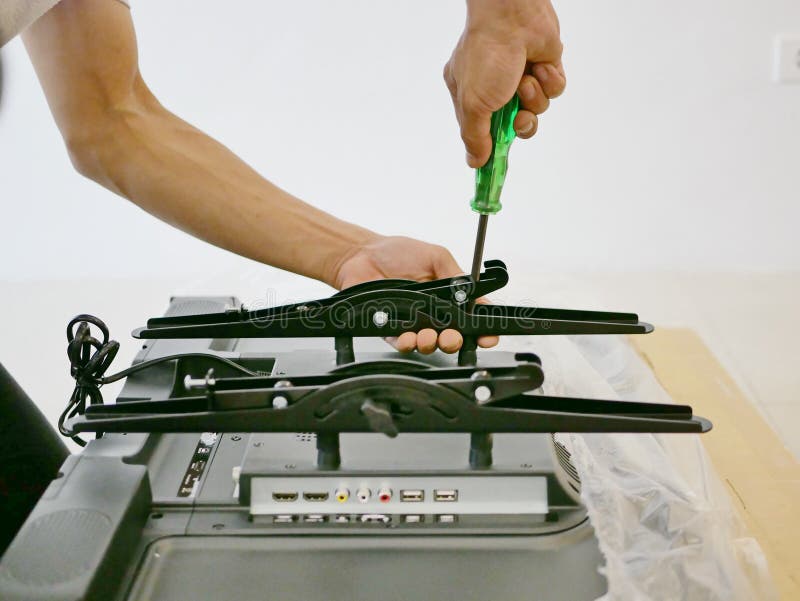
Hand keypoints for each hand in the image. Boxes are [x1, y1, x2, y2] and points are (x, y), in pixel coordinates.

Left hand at [332, 235, 498, 353]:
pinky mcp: (391, 329)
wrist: (363, 256)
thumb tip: (470, 288)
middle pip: (451, 337)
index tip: (486, 337)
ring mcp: (413, 323)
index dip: (482, 331)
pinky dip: (406, 343)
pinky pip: (402, 343)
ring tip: (427, 336)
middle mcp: (433, 313)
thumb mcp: (435, 256)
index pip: (471, 317)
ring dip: (431, 344)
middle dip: (454, 341)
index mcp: (449, 297)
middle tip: (451, 337)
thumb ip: (454, 273)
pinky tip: (407, 337)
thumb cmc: (398, 253)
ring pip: (428, 344)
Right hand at [444, 0, 565, 166]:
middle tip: (518, 119)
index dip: (490, 148)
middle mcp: (495, 87)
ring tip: (526, 82)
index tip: (494, 168)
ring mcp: (520, 77)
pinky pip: (553, 90)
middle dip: (520, 125)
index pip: (481, 131)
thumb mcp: (473, 105)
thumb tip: (474, 162)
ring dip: (534, 99)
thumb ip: (474, 137)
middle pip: (513, 126)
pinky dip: (549, 83)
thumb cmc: (486, 55)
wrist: (514, 18)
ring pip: (536, 109)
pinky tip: (540, 67)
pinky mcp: (544, 67)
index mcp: (470, 94)